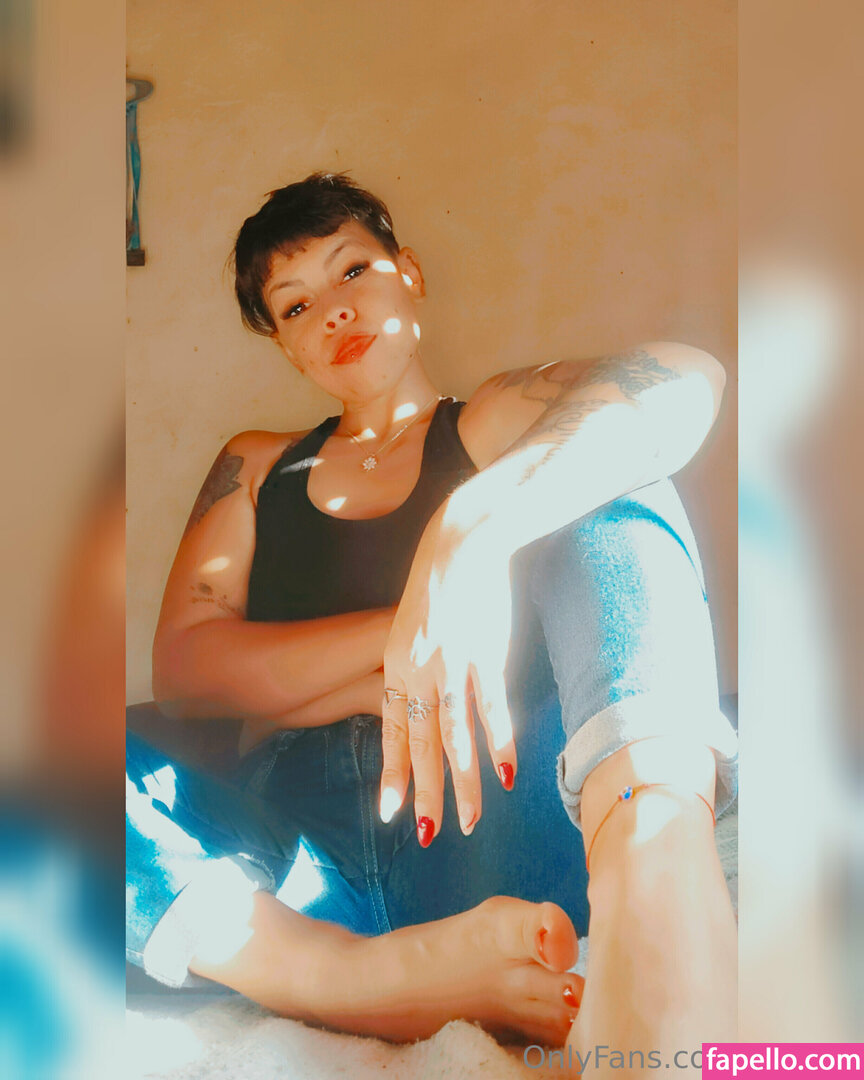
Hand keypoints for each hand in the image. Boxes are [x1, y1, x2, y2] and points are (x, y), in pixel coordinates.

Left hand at [379, 537, 516, 844]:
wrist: (463, 539)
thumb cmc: (440, 579)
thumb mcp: (415, 622)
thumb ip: (419, 663)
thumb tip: (430, 700)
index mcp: (397, 663)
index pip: (392, 729)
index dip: (394, 771)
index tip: (391, 811)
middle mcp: (418, 669)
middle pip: (422, 742)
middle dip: (426, 791)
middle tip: (431, 833)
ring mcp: (452, 663)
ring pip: (455, 736)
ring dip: (463, 782)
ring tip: (469, 821)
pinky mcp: (485, 653)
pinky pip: (491, 708)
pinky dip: (499, 743)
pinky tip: (505, 775)